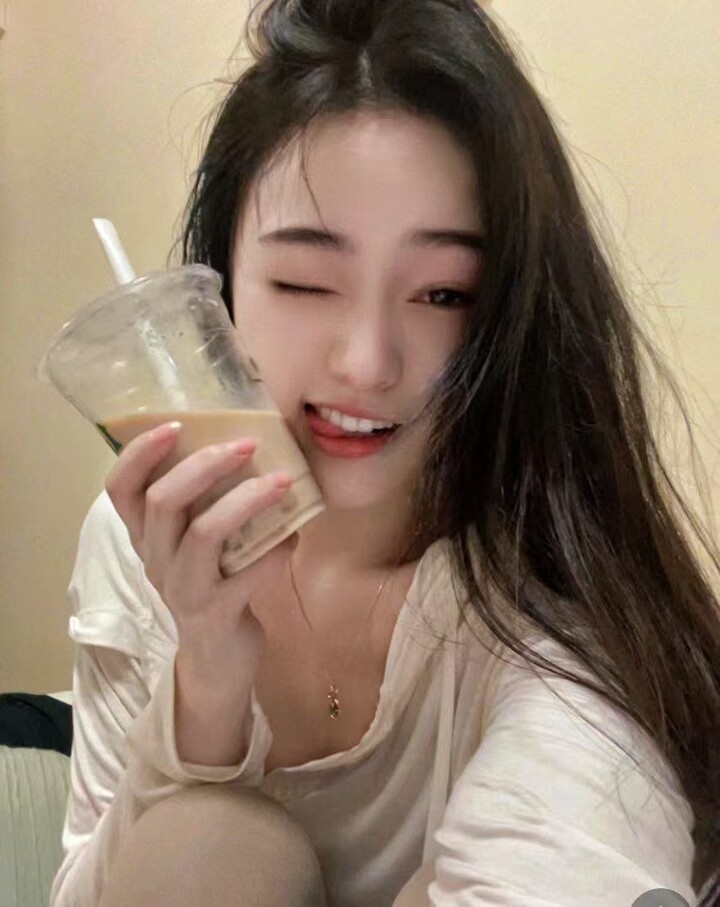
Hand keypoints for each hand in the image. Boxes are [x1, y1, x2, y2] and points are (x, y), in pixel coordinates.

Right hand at [105, 420, 297, 649]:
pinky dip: (275, 550)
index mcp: (146, 538)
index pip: (120, 489)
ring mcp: (183, 590)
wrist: (219, 661)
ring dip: (246, 500)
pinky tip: (294, 537)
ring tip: (282, 482)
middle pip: (162, 501)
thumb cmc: (214, 586)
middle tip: (247, 445)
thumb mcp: (198, 544)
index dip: (139, 454)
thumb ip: (206, 505)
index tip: (175, 424)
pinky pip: (247, 575)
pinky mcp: (215, 615)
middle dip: (206, 466)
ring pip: (203, 533)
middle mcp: (155, 561)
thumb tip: (248, 447)